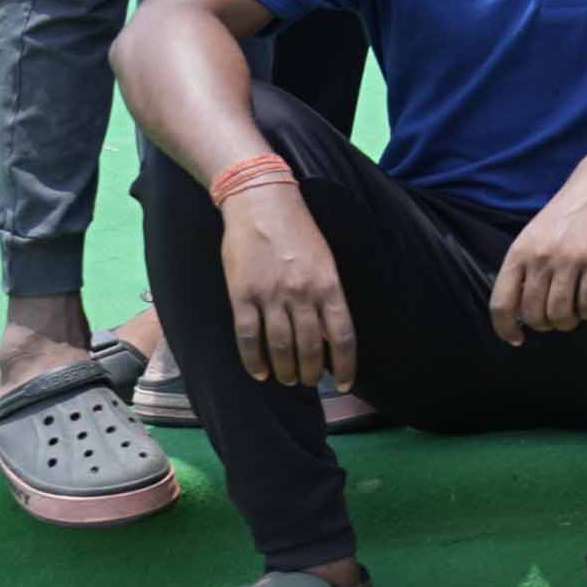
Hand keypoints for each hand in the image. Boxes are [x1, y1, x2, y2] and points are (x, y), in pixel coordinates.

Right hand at [219, 186, 355, 395]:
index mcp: (329, 284)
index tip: (343, 383)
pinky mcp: (242, 295)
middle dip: (310, 372)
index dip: (344, 365)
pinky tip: (259, 372)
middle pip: (310, 347)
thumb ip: (328, 295)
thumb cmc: (298, 230)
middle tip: (307, 382)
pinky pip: (248, 336)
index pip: (342, 336)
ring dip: (284, 370)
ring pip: (280, 346)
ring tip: (286, 379)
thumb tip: (330, 333)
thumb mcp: (325, 260)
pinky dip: (253, 360)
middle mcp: (302, 293)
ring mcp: (271, 295)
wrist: (262, 203)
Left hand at [491, 150, 586, 345]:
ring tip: (575, 316)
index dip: (506, 328)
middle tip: (557, 320)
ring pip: (560, 313)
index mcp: (519, 252)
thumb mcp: (536, 234)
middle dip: (545, 325)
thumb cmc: (570, 211)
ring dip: (568, 322)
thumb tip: (522, 308)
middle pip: (533, 314)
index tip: (518, 339)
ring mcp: (568, 259)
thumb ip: (526, 266)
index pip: (501, 303)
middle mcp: (539, 258)